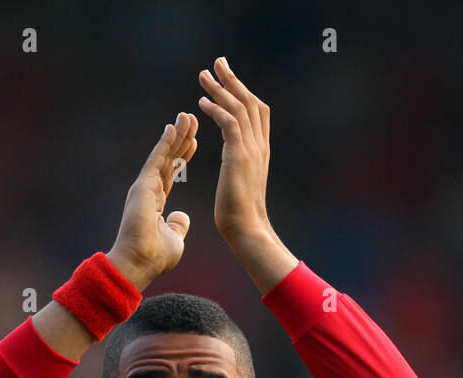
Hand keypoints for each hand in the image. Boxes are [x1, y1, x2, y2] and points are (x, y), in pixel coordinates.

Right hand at [108, 112, 197, 290]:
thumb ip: (177, 225)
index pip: (172, 173)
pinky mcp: (143, 186)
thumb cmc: (154, 258)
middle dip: (181, 140)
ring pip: (163, 155)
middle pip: (168, 159)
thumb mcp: (174, 239)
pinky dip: (166, 142)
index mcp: (155, 202)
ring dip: (176, 135)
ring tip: (187, 116)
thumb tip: (182, 217)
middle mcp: (148, 191)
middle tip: (192, 120)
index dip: (183, 157)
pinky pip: (157, 160)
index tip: (194, 142)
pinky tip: (174, 127)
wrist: (139, 264)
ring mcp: (144, 187)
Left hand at [197, 56, 271, 243]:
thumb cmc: (240, 215)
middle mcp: (260, 145)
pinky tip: (202, 103)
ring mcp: (252, 150)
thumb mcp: (243, 183)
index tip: (228, 78)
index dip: (243, 92)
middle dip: (232, 80)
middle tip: (217, 63)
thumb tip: (235, 165)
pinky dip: (216, 109)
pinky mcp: (239, 156)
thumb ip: (241, 167)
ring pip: (239, 108)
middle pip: (250, 102)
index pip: (257, 112)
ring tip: (203, 76)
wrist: (247, 229)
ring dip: (220, 89)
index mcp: (261, 151)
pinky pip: (229, 123)